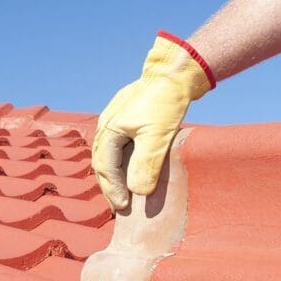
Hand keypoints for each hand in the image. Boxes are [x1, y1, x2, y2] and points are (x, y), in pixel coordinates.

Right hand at [93, 32, 213, 210]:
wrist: (177, 73)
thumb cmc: (166, 102)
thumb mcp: (157, 136)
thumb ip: (145, 164)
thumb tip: (137, 192)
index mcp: (109, 130)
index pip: (105, 167)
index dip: (113, 189)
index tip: (122, 207)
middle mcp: (107, 125)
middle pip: (103, 162)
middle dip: (110, 185)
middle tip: (119, 206)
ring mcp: (116, 120)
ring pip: (109, 154)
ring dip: (115, 175)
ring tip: (123, 193)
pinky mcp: (128, 117)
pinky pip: (119, 145)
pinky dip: (123, 162)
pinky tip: (131, 170)